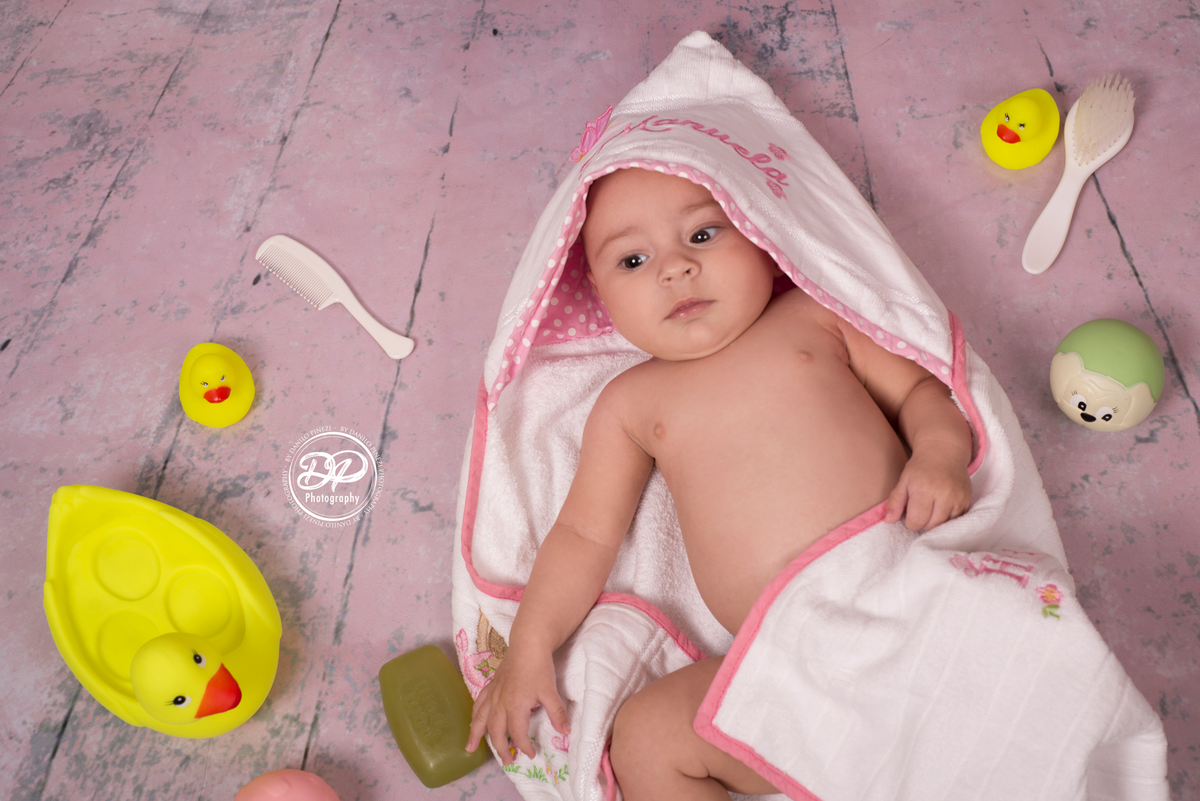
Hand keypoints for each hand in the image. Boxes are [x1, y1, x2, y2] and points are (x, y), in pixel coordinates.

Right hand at [465, 643, 570, 763]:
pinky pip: (479, 703)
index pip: (518, 734)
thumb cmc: (539, 667)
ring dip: (476, 734)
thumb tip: (565, 731)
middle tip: (507, 761)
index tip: (531, 755)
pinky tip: (473, 720)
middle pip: (496, 731)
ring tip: (469, 748)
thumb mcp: (550, 691)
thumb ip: (556, 713)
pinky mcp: (491, 685)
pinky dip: (475, 714)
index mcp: (515, 707)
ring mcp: (493, 694)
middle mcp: (500, 703)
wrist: (528, 644)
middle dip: (500, 748)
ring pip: (481, 718)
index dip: (524, 746)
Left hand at [884, 444, 971, 530]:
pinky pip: (956, 520)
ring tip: (931, 508)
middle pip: (931, 525)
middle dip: (923, 523)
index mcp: (924, 489)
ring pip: (944, 525)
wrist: (944, 452)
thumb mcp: (903, 481)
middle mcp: (944, 495)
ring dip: (936, 522)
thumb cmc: (920, 468)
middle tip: (920, 510)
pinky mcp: (967, 500)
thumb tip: (888, 520)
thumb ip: (895, 502)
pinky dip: (948, 518)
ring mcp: (958, 498)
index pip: (916, 521)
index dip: (910, 522)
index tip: (909, 514)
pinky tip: (942, 507)